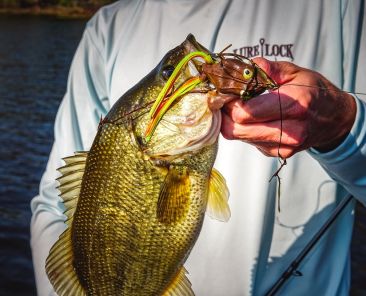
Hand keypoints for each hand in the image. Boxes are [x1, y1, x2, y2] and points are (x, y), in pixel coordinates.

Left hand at [221, 57, 356, 157]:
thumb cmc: (313, 91)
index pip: (246, 112)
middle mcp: (291, 131)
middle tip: (226, 99)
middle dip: (226, 114)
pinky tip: (252, 118)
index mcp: (295, 105)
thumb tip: (246, 67)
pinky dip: (244, 129)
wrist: (334, 118)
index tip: (228, 91)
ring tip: (238, 106)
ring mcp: (284, 146)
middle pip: (237, 130)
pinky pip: (248, 142)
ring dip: (232, 122)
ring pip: (240, 137)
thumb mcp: (296, 72)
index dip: (230, 102)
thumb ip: (269, 69)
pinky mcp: (277, 153)